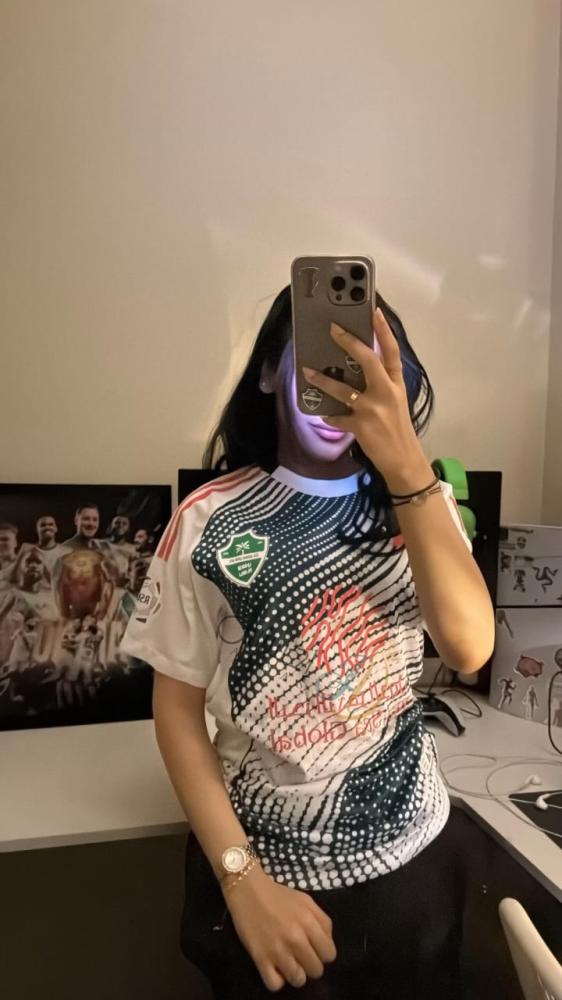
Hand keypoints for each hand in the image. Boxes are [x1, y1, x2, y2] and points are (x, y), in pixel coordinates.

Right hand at [223, 866, 336, 990]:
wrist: (248, 891)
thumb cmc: (278, 895)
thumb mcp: (306, 901)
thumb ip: (322, 921)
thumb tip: (327, 943)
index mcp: (309, 922)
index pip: (329, 954)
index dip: (323, 954)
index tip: (314, 949)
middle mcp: (295, 939)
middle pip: (316, 970)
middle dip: (310, 964)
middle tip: (300, 955)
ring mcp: (278, 951)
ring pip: (298, 980)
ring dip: (295, 974)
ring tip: (288, 963)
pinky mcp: (260, 959)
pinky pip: (275, 985)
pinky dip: (277, 980)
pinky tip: (275, 968)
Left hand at [302, 307, 427, 483]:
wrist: (404, 460)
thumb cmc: (399, 429)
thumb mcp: (397, 402)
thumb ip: (382, 385)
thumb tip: (358, 370)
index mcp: (396, 384)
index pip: (392, 352)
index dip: (384, 331)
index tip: (374, 311)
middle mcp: (386, 392)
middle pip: (367, 360)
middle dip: (348, 342)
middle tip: (332, 329)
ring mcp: (372, 409)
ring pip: (342, 389)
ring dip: (323, 379)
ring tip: (308, 372)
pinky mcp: (360, 426)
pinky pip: (337, 416)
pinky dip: (329, 415)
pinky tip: (323, 413)